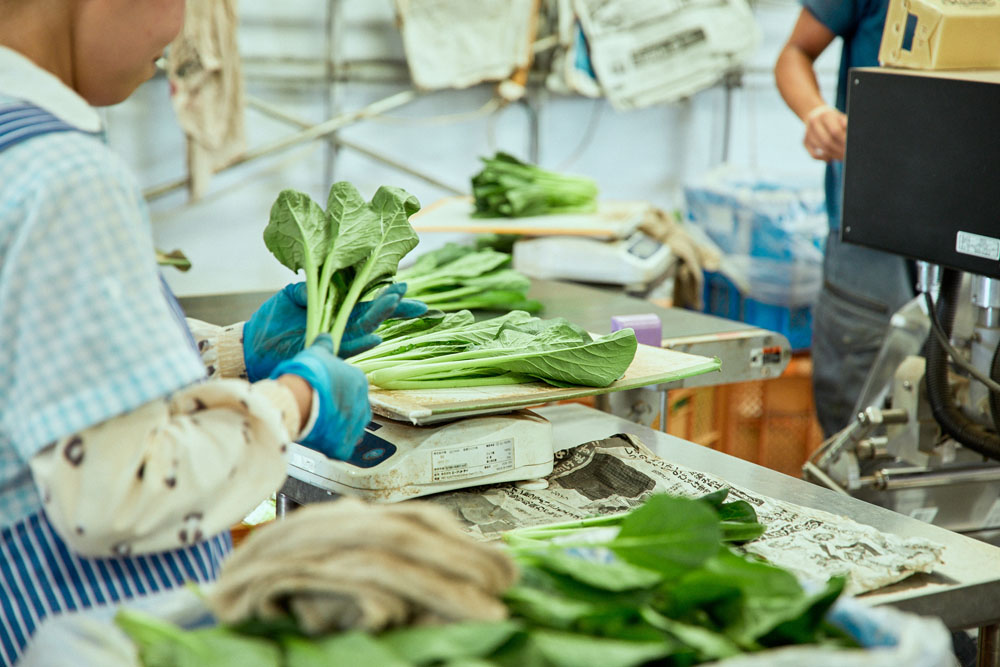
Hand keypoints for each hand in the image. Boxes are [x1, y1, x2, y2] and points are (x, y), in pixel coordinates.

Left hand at [245, 283, 427, 379]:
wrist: (252, 346)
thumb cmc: (271, 321)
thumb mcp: (290, 296)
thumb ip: (308, 288)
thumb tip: (319, 285)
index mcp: (336, 308)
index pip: (368, 301)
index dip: (388, 296)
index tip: (405, 286)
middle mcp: (341, 325)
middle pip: (375, 317)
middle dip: (396, 310)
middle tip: (418, 304)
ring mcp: (335, 341)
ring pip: (364, 330)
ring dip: (381, 320)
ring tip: (396, 305)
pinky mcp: (325, 354)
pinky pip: (347, 349)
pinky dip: (361, 344)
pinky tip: (376, 337)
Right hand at [271, 334, 370, 460]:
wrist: (298, 398)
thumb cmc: (308, 374)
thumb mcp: (316, 352)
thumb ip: (325, 345)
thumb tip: (327, 335)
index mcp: (359, 381)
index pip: (351, 386)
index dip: (335, 390)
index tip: (323, 392)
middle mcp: (363, 404)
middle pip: (352, 407)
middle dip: (338, 409)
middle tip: (319, 409)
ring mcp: (355, 426)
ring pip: (348, 427)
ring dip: (336, 426)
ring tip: (318, 423)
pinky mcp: (344, 445)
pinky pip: (340, 446)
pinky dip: (331, 444)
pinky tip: (319, 439)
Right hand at [803, 104, 846, 161]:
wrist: (816, 115)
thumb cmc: (833, 118)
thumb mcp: (841, 117)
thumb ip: (846, 125)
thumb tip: (849, 138)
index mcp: (825, 115)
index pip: (835, 131)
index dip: (843, 141)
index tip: (850, 147)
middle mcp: (814, 122)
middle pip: (827, 141)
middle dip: (839, 150)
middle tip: (846, 155)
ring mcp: (807, 132)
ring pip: (821, 148)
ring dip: (833, 155)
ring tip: (841, 157)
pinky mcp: (804, 141)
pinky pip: (813, 154)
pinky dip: (823, 158)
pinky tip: (830, 159)